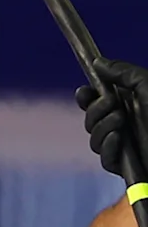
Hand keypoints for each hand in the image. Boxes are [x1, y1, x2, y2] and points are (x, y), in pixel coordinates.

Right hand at [79, 58, 146, 179]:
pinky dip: (108, 147)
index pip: (96, 102)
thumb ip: (123, 72)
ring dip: (102, 128)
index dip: (86, 98)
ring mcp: (124, 145)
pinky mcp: (125, 164)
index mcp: (129, 104)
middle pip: (91, 120)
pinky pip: (105, 159)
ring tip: (120, 121)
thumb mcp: (147, 84)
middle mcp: (124, 123)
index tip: (84, 92)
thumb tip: (98, 62)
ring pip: (95, 140)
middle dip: (95, 111)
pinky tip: (118, 138)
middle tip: (112, 104)